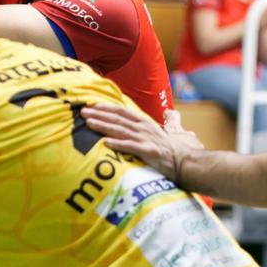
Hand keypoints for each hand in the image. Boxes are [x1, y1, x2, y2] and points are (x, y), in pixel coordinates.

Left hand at [81, 104, 198, 182]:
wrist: (184, 161)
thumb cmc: (167, 149)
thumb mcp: (153, 133)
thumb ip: (138, 127)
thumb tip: (128, 122)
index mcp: (143, 122)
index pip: (121, 111)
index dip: (105, 107)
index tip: (90, 105)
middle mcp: (143, 128)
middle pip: (117, 118)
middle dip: (98, 114)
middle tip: (82, 112)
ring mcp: (145, 139)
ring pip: (120, 130)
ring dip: (103, 125)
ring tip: (88, 123)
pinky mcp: (148, 151)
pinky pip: (130, 146)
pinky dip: (117, 144)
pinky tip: (105, 142)